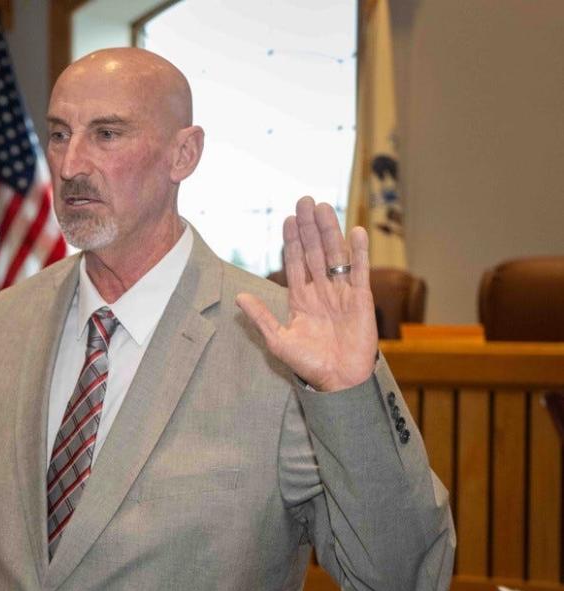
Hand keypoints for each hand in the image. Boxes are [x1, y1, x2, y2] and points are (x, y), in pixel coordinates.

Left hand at [236, 196, 378, 391]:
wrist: (338, 380)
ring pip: (335, 255)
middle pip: (314, 251)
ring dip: (330, 231)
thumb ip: (261, 317)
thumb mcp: (278, 340)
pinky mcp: (361, 298)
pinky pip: (360, 270)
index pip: (295, 262)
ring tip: (324, 207)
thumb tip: (239, 297)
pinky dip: (358, 251)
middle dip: (309, 227)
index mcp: (301, 298)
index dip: (291, 240)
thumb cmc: (308, 364)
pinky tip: (355, 231)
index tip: (287, 219)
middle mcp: (321, 290)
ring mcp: (342, 292)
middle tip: (304, 200)